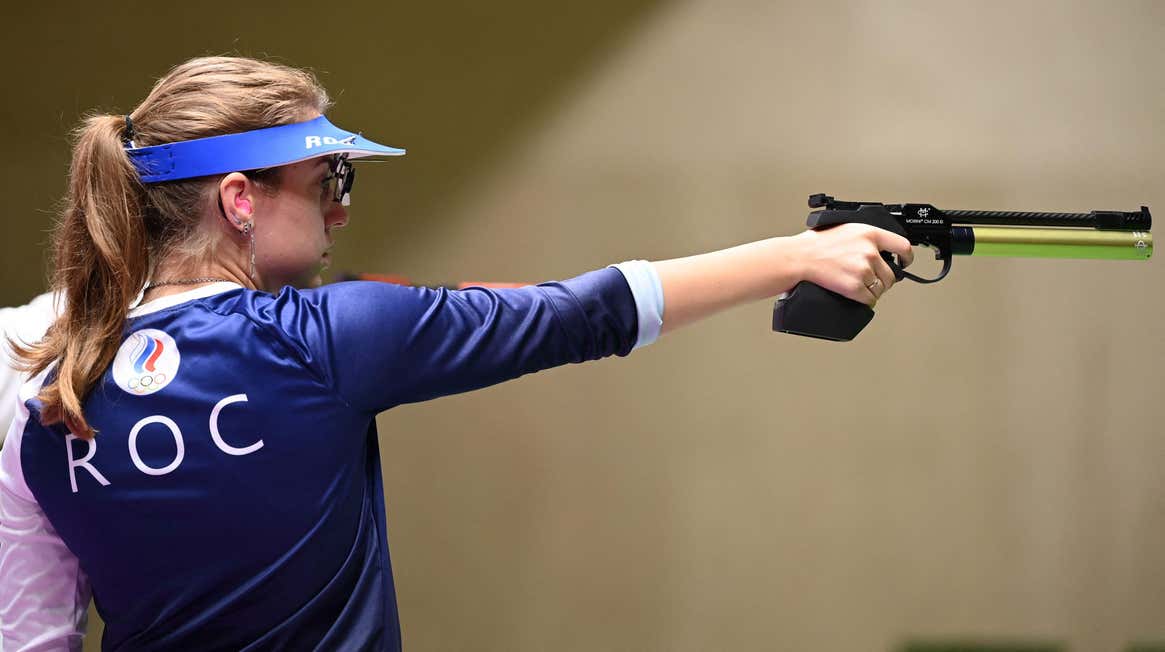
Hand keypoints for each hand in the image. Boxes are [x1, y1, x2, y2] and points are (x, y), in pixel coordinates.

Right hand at [790, 224, 914, 305]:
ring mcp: (863, 270)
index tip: (904, 262)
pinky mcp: (855, 287)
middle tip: (871, 280)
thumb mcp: (845, 229)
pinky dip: (865, 301)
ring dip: (873, 291)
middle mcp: (869, 251)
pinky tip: (856, 295)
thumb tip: (879, 248)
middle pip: (891, 274)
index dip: (906, 257)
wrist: (799, 258)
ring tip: (860, 286)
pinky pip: (870, 300)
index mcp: (869, 234)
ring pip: (881, 288)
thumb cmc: (815, 244)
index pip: (902, 246)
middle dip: (883, 280)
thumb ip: (865, 238)